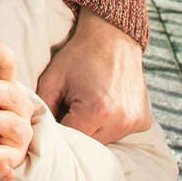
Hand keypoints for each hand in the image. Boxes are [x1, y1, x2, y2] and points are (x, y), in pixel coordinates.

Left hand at [36, 7, 150, 142]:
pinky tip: (104, 104)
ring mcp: (135, 123)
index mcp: (96, 112)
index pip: (69, 139)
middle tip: (68, 110)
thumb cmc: (78, 56)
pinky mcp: (143, 122)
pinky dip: (109, 125)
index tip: (51, 119)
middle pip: (88, 143)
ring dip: (93, 130)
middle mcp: (120, 121)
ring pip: (105, 141)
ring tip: (86, 105)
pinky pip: (120, 133)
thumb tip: (37, 132)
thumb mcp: (52, 79)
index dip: (57, 130)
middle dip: (75, 131)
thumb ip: (43, 108)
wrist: (113, 37)